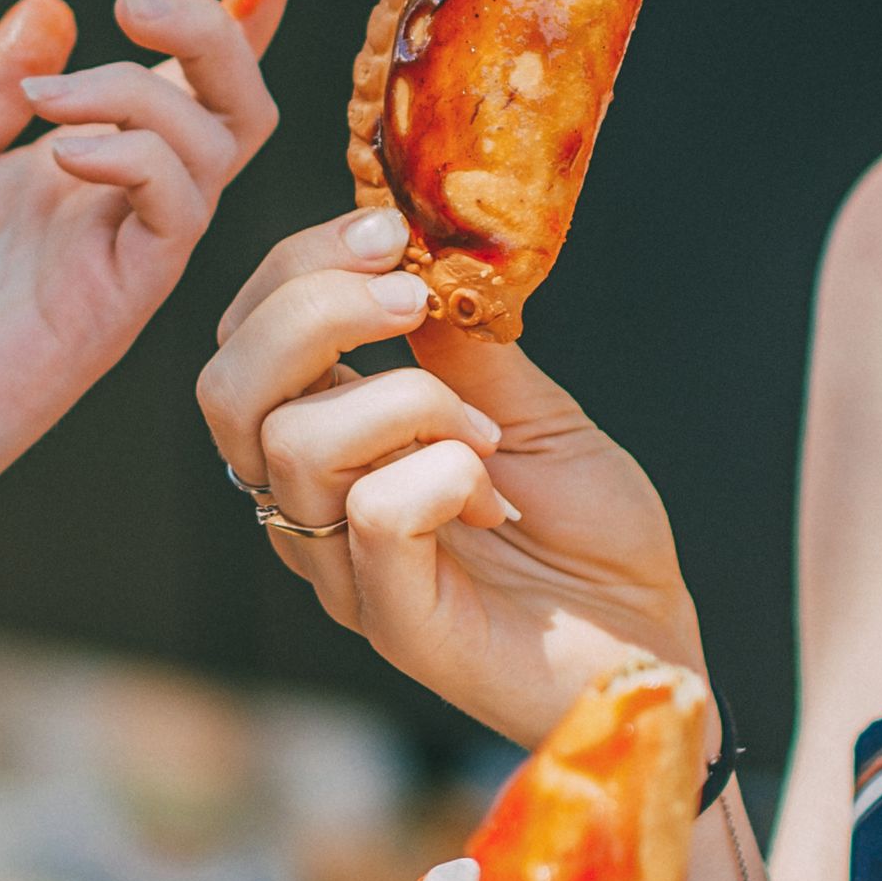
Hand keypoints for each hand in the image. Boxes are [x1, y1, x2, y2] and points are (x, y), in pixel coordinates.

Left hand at [0, 0, 285, 550]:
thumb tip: (49, 9)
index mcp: (81, 181)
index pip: (185, 92)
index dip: (239, 24)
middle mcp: (119, 218)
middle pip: (236, 111)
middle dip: (217, 32)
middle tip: (130, 1)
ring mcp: (123, 263)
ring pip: (212, 147)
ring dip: (141, 90)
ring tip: (47, 106)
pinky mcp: (112, 307)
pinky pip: (177, 210)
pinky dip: (136, 153)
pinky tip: (61, 151)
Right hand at [194, 204, 701, 741]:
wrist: (652, 648)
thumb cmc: (590, 543)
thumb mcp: (532, 412)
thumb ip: (462, 348)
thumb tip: (415, 253)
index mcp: (330, 448)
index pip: (246, 341)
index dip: (296, 271)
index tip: (386, 232)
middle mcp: (312, 508)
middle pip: (229, 388)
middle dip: (311, 310)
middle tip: (412, 298)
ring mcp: (341, 569)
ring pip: (295, 443)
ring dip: (409, 402)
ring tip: (491, 438)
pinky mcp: (392, 621)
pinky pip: (372, 514)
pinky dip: (443, 473)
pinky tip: (496, 502)